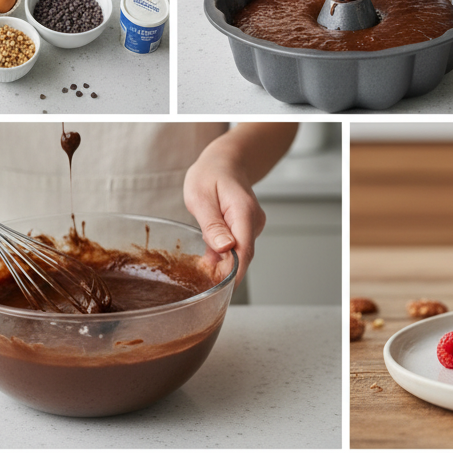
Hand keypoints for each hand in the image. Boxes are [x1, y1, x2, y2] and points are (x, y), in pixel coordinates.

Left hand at [183, 157, 266, 284]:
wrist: (225, 161)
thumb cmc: (211, 174)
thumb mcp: (201, 196)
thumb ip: (212, 224)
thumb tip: (225, 249)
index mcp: (244, 212)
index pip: (244, 251)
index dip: (232, 275)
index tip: (217, 292)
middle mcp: (254, 221)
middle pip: (242, 257)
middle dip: (223, 274)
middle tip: (197, 283)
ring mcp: (253, 226)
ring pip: (239, 255)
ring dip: (221, 265)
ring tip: (199, 268)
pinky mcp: (248, 229)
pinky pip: (236, 249)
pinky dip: (222, 257)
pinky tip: (207, 258)